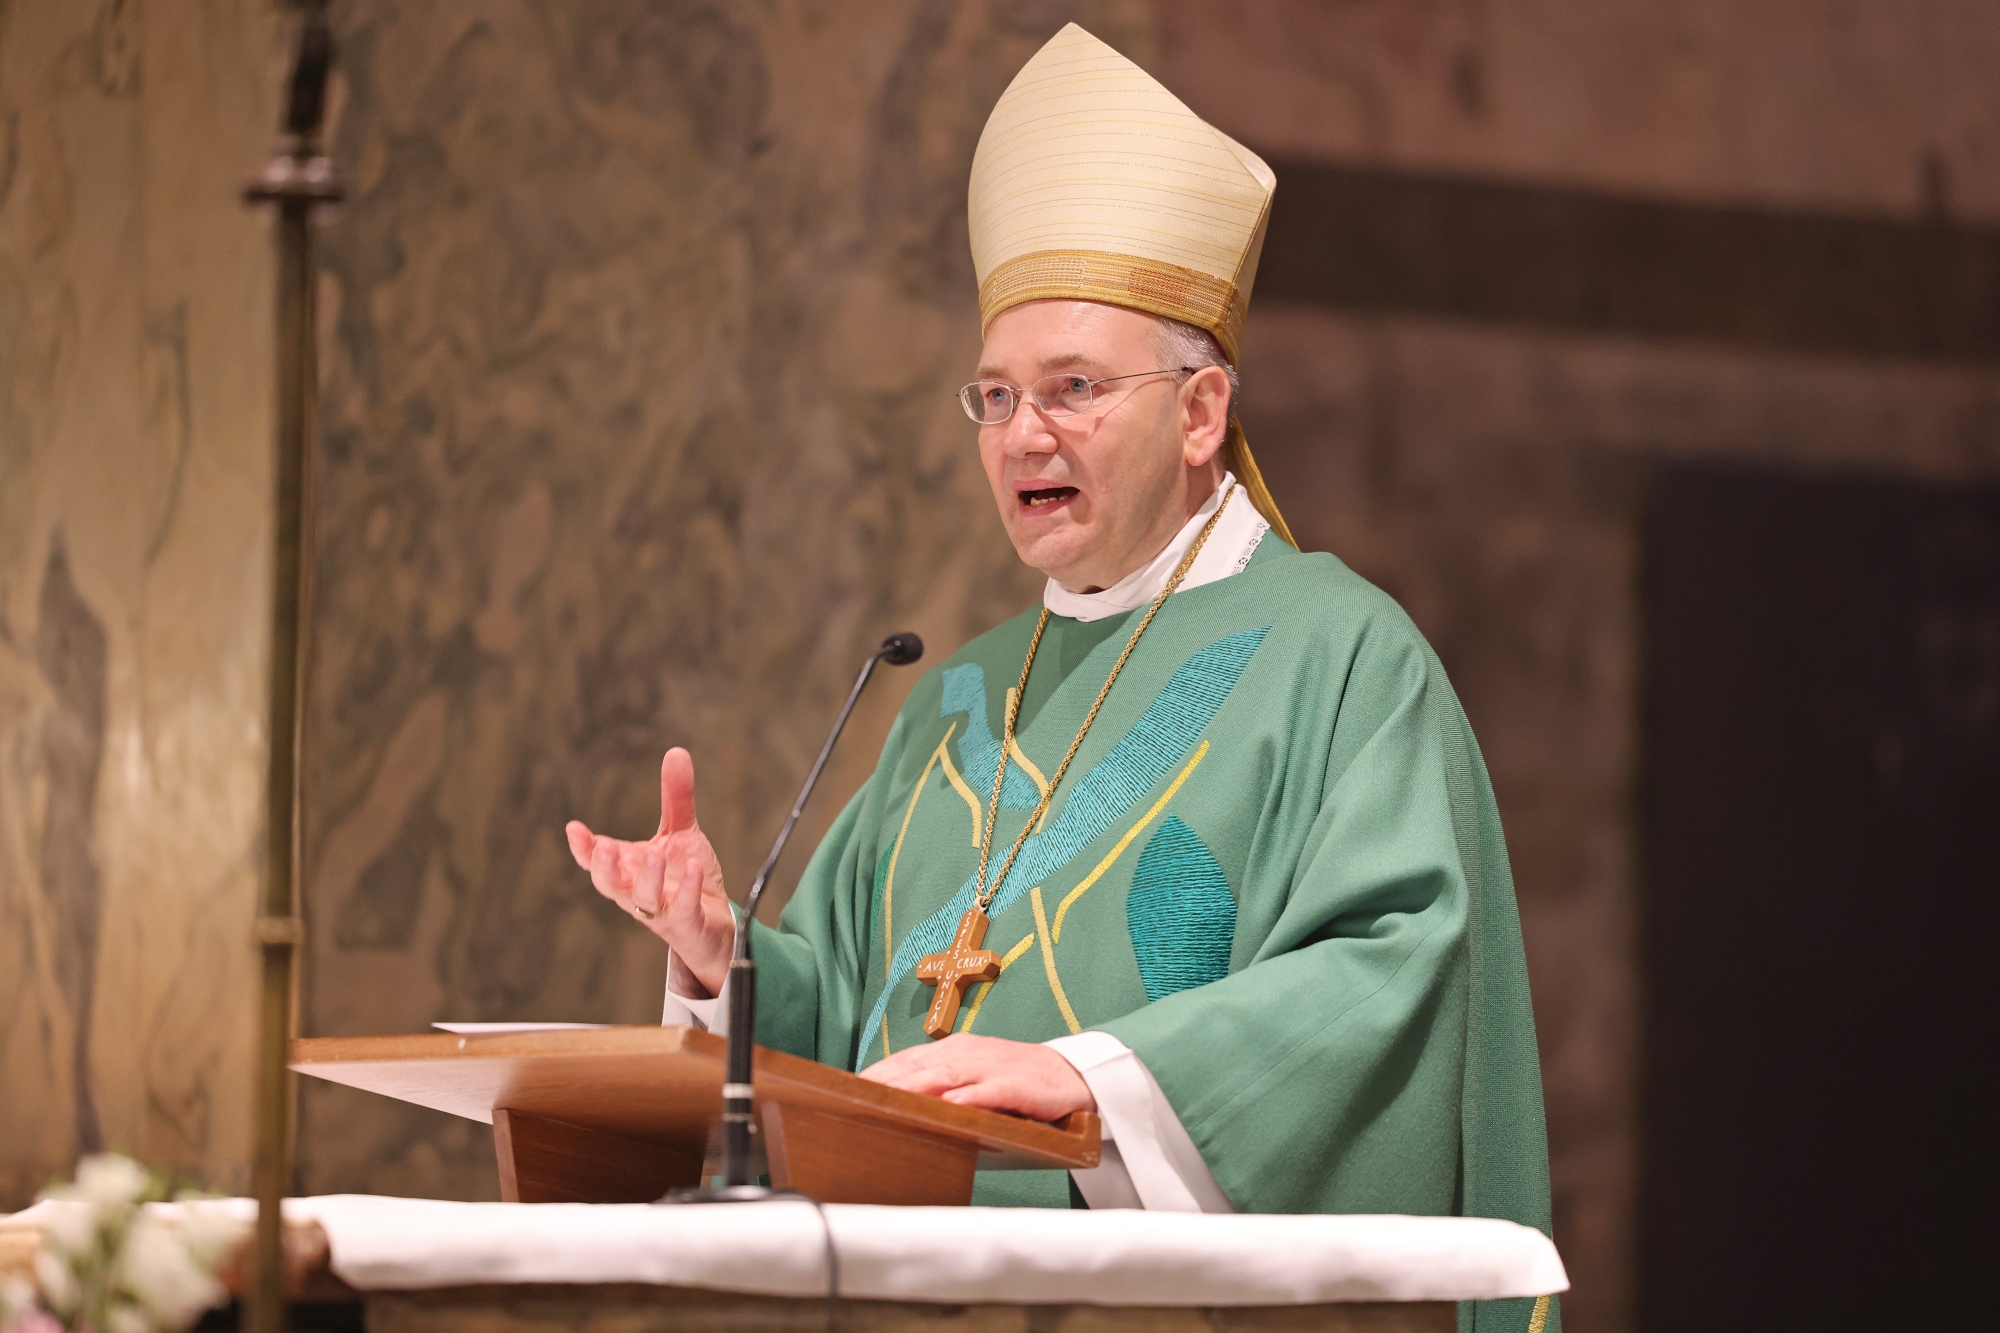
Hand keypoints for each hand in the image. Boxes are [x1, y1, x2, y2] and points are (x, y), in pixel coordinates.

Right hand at [566, 748, 734, 994]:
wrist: (714, 923)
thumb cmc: (685, 879)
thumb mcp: (681, 833)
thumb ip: (675, 797)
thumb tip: (676, 751)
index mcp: (628, 870)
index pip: (596, 861)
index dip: (583, 848)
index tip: (574, 828)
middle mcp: (637, 892)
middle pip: (610, 886)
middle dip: (604, 868)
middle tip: (603, 847)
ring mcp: (660, 911)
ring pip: (644, 900)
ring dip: (647, 878)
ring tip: (653, 856)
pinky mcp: (686, 923)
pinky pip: (683, 909)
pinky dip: (687, 890)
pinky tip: (695, 868)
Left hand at [860, 1033, 1095, 1121]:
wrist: (1068, 1074)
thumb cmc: (1013, 1080)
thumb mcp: (972, 1078)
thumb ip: (939, 1086)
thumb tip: (897, 1106)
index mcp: (952, 1051)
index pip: (905, 1060)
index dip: (875, 1074)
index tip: (844, 1089)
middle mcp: (966, 1053)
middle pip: (918, 1066)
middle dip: (885, 1081)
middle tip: (854, 1096)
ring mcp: (990, 1066)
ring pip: (946, 1075)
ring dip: (916, 1087)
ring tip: (889, 1100)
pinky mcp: (1014, 1084)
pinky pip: (987, 1092)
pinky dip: (968, 1098)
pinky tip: (950, 1107)